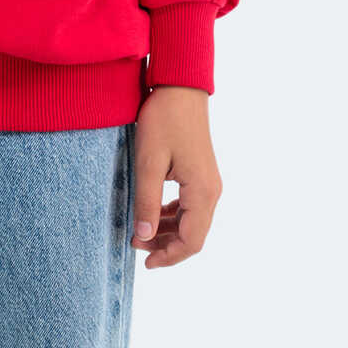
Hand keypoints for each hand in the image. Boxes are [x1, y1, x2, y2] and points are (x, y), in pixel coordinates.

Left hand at [130, 85, 222, 268]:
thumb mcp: (148, 162)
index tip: (144, 261)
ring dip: (168, 231)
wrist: (180, 86)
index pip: (191, 241)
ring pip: (192, 221)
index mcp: (202, 191)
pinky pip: (190, 205)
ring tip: (141, 232)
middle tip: (136, 245)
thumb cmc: (163, 119)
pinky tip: (153, 213)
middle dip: (165, 246)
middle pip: (193, 234)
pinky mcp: (202, 173)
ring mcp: (209, 181)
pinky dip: (172, 215)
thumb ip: (147, 202)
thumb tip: (144, 238)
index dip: (168, 257)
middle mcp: (211, 190)